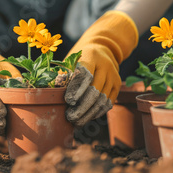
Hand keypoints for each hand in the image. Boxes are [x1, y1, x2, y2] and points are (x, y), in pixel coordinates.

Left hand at [64, 11, 138, 125]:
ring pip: (102, 99)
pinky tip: (88, 117)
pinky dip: (98, 112)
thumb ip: (64, 74)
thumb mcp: (71, 60)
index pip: (85, 74)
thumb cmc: (80, 59)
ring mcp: (113, 75)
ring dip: (89, 113)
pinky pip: (109, 102)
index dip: (77, 89)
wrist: (102, 50)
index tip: (68, 101)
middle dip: (82, 106)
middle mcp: (105, 65)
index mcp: (91, 56)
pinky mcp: (118, 84)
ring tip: (77, 121)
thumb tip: (55, 89)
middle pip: (95, 89)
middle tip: (70, 116)